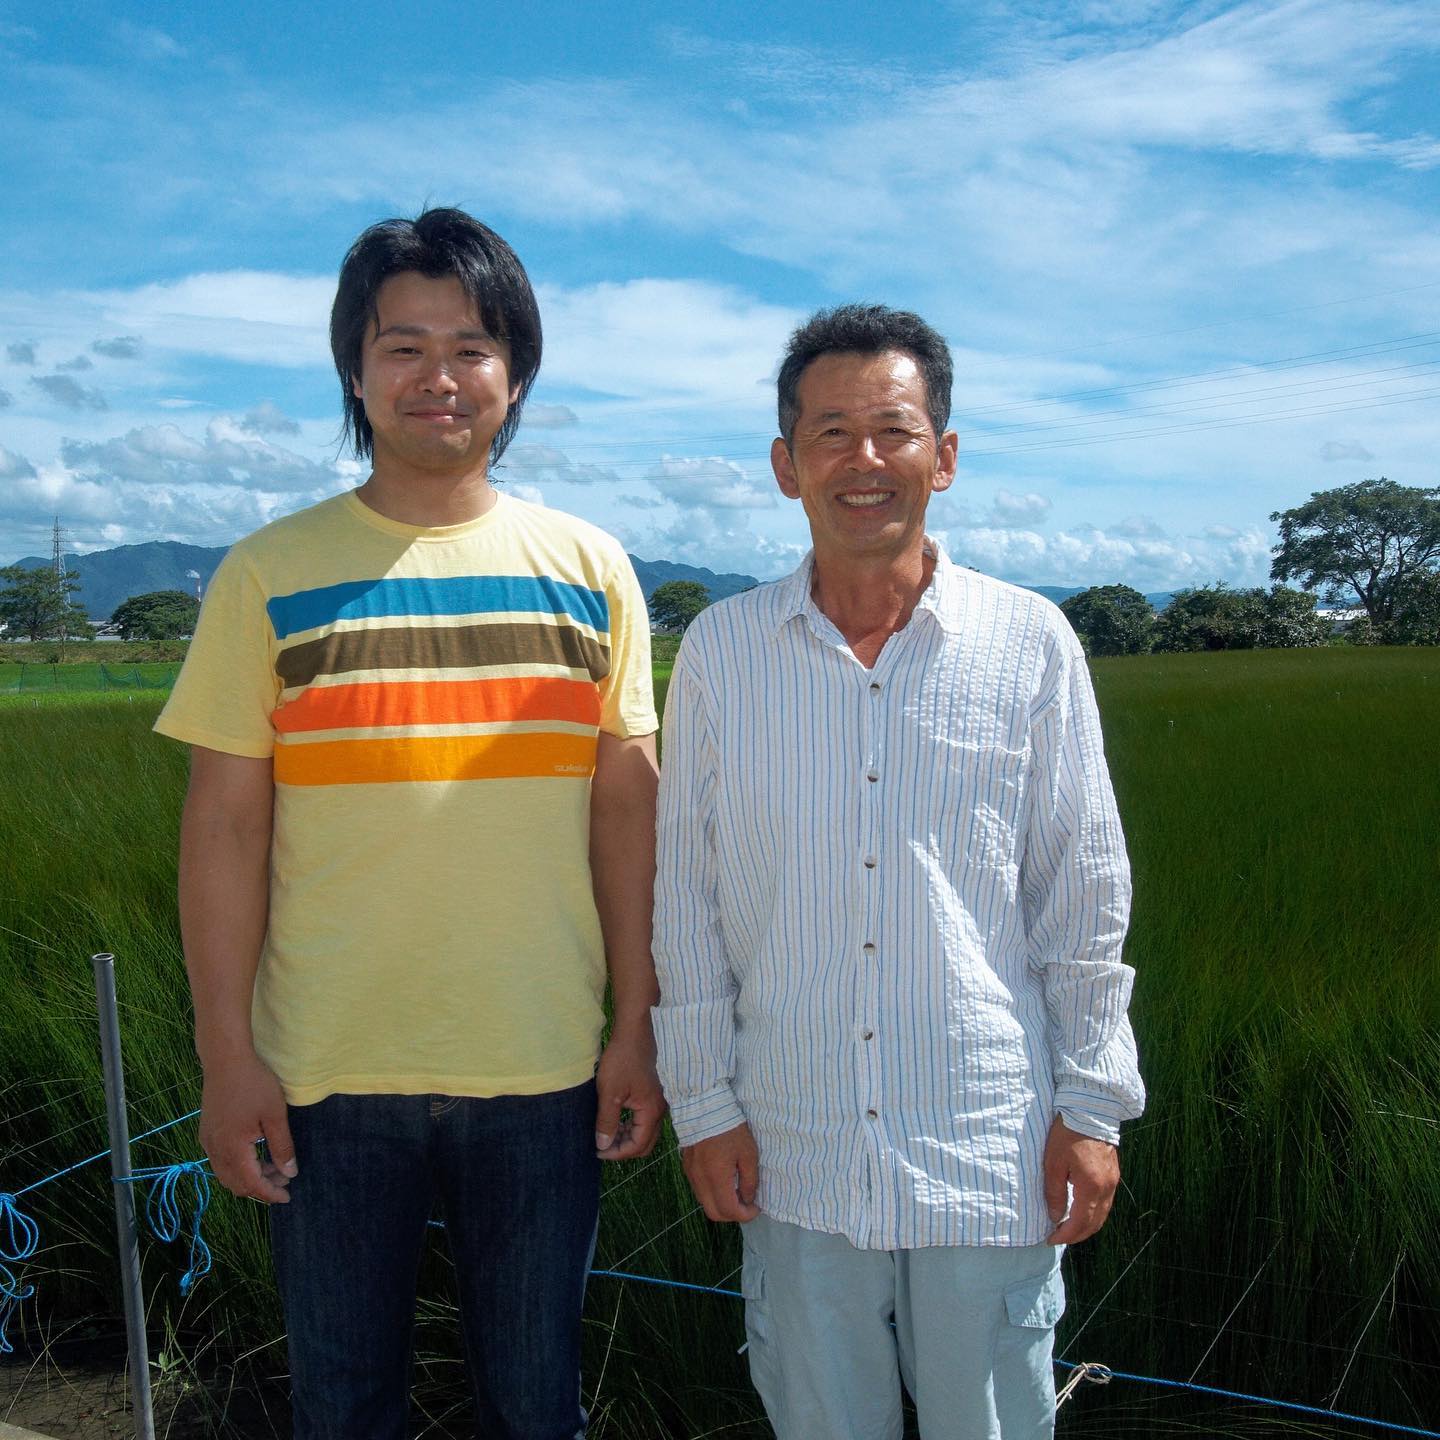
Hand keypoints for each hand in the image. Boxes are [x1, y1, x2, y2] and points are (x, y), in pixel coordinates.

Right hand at [198, 1052, 296, 1203]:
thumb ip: (281, 1147)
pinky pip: (220, 1161)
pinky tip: (256, 1155)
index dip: (270, 1193)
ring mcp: (207, 1142)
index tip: (287, 1196)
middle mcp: (214, 1150)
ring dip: (249, 1177)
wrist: (226, 1060)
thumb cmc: (254, 1084)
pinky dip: (239, 1166)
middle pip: (236, 1184)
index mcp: (232, 1149)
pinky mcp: (206, 1133)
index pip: (251, 1184)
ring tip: (274, 1167)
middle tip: (284, 1180)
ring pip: (226, 1174)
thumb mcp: (274, 1115)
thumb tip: (289, 1173)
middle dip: (260, 1187)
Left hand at [595, 1020, 665, 1160]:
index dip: (618, 1153)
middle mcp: (660, 1109)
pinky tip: (616, 1118)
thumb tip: (603, 1145)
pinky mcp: (654, 1093)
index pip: (638, 1146)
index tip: (598, 1150)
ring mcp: (659, 1101)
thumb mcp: (610, 1093)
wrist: (635, 1030)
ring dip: (627, 1136)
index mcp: (651, 1111)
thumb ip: (607, 1122)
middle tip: (602, 1146)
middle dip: (624, 1148)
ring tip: (606, 1133)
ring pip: (645, 1130)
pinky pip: (644, 1118)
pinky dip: (631, 1124)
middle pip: (645, 1142)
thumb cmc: (623, 1058)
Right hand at [681, 1122, 759, 1222]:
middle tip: (746, 1204)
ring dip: (721, 1205)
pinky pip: (699, 1190)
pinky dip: (712, 1194)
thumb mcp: (748, 1154)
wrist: (705, 1107)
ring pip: (705, 1203)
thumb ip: (749, 1181)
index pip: (729, 1211)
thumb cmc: (731, 1129)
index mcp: (716, 1178)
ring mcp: (691, 1175)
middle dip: (732, 1215)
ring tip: (736, 1192)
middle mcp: (700, 1181)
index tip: (756, 1208)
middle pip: (714, 1213)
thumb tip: (748, 1199)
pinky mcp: (687, 1167)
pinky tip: (723, 1182)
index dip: (745, 1215)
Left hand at [1043, 1116, 1118, 1243]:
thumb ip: (1054, 1193)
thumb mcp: (1053, 1164)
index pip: (1080, 1223)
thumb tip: (1055, 1217)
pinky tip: (1081, 1209)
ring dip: (1087, 1225)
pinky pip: (1106, 1202)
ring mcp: (1113, 1181)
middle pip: (1095, 1223)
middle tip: (1058, 1237)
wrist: (1089, 1110)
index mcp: (1091, 1187)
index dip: (1066, 1235)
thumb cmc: (1067, 1134)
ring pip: (1103, 1214)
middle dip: (1077, 1235)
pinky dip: (1094, 1213)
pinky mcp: (1113, 1173)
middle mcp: (1107, 1188)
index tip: (1051, 1239)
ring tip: (1068, 1227)